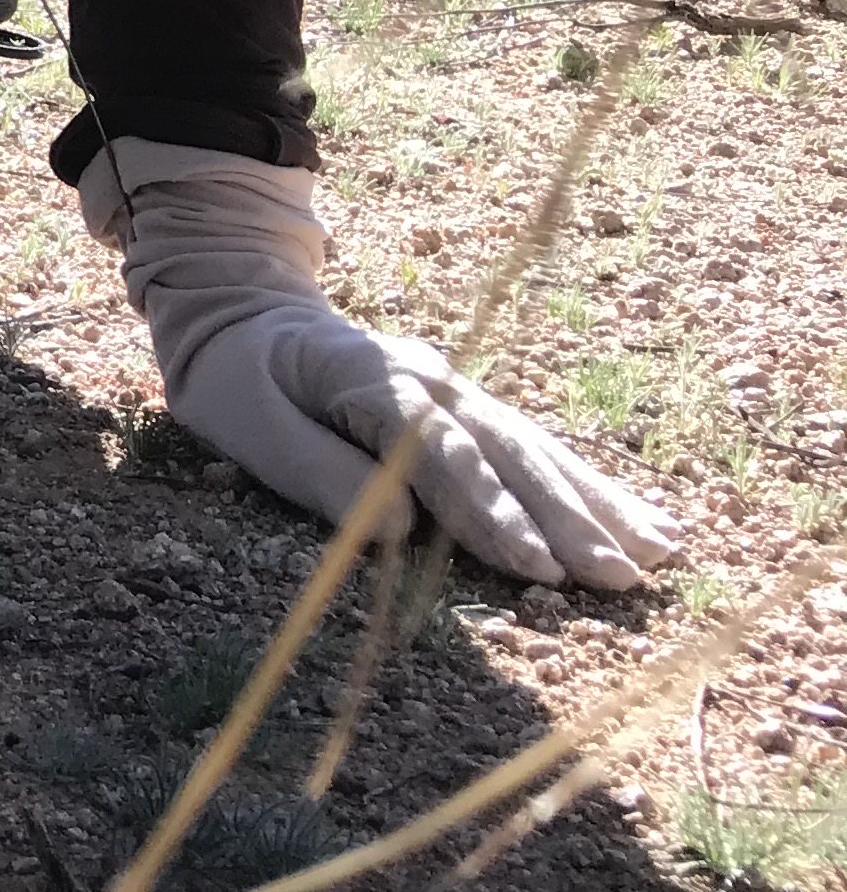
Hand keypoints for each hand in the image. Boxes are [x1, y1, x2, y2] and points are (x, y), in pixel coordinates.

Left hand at [80, 139, 678, 590]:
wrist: (242, 313)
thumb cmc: (234, 376)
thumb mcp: (244, 423)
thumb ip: (316, 472)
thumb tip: (394, 535)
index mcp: (369, 379)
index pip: (439, 452)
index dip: (488, 511)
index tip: (535, 566)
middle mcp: (429, 379)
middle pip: (506, 450)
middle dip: (565, 518)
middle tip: (618, 578)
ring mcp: (456, 387)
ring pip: (535, 448)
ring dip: (595, 504)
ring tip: (656, 555)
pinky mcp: (467, 406)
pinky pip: (533, 446)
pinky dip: (588, 486)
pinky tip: (644, 520)